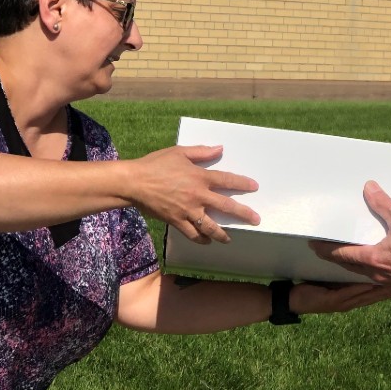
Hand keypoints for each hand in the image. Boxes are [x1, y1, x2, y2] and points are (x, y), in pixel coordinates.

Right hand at [127, 145, 259, 242]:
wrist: (134, 182)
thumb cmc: (155, 164)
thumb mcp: (179, 152)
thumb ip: (201, 152)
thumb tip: (220, 149)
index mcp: (199, 177)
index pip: (227, 180)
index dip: (242, 183)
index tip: (254, 187)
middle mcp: (197, 196)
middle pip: (226, 206)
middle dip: (243, 214)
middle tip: (256, 220)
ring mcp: (188, 211)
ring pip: (210, 226)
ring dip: (222, 234)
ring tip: (229, 238)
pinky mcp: (176, 221)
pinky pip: (192, 234)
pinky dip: (200, 239)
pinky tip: (206, 241)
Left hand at [288, 281, 390, 314]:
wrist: (291, 301)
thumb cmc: (310, 288)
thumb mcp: (331, 279)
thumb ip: (343, 273)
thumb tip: (354, 258)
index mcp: (352, 296)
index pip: (374, 290)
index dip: (389, 284)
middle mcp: (352, 301)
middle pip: (375, 293)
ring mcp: (345, 303)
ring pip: (367, 295)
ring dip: (381, 287)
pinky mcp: (335, 302)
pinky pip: (351, 295)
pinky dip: (362, 289)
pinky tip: (372, 282)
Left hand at [308, 181, 390, 291]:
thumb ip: (384, 205)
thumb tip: (370, 189)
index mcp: (375, 259)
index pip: (343, 254)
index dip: (327, 250)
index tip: (315, 245)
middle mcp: (377, 274)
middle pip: (349, 267)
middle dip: (335, 259)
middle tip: (323, 252)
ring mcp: (387, 283)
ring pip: (361, 276)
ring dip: (350, 269)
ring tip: (343, 262)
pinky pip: (375, 283)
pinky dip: (366, 277)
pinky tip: (370, 273)